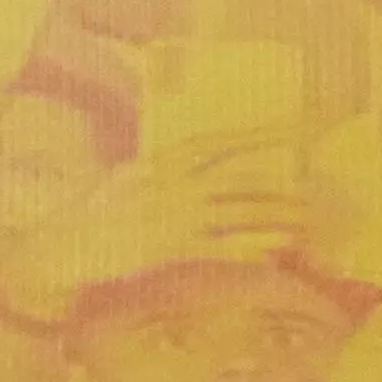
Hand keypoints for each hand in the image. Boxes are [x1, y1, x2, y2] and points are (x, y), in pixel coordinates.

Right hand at [0, 146, 304, 326]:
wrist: (64, 245)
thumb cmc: (93, 215)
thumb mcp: (126, 179)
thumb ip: (158, 170)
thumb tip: (180, 164)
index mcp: (163, 162)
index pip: (220, 142)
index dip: (260, 135)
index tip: (295, 129)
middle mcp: (174, 185)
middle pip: (239, 179)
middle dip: (281, 181)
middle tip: (317, 186)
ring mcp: (175, 217)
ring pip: (238, 214)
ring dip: (276, 218)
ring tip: (308, 220)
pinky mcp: (172, 250)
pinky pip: (222, 249)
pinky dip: (249, 249)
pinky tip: (274, 252)